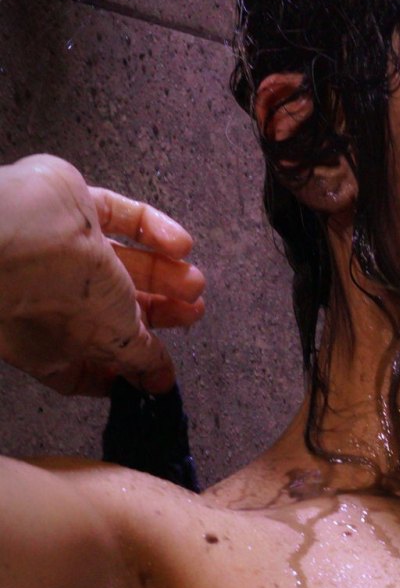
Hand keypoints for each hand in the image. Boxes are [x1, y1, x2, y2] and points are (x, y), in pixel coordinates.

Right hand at [0, 154, 203, 394]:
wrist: (16, 228)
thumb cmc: (51, 293)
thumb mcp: (111, 338)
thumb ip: (140, 358)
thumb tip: (159, 381)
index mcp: (50, 341)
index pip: (88, 364)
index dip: (123, 369)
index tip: (155, 372)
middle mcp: (54, 298)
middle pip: (114, 309)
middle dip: (157, 313)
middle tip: (191, 312)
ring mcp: (63, 250)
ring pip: (121, 262)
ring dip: (162, 271)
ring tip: (195, 282)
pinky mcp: (72, 205)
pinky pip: (119, 215)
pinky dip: (152, 228)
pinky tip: (181, 244)